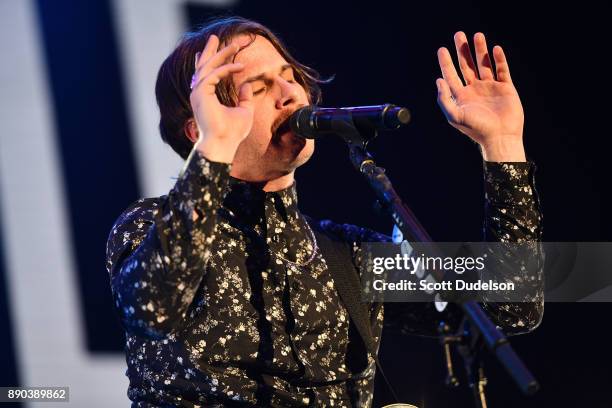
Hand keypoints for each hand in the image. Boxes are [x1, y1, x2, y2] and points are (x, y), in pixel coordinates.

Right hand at [190, 35, 253, 162]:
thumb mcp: (244, 111)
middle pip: (203, 67)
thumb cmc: (232, 132)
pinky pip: (214, 74)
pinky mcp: (201, 93)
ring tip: (232, 44)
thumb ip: (245, 97)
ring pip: (207, 67)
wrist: (223, 144)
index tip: (234, 58)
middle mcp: (199, 94)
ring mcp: (198, 93)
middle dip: (211, 51)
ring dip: (220, 54)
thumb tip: (246, 84)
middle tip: (215, 37)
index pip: (208, 75)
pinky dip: (226, 68)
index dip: (218, 63)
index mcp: (206, 97)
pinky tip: (239, 66)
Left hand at [436, 32, 525, 161]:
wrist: (500, 137)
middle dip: (462, 50)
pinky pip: (502, 70)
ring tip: (477, 35)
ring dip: (480, 50)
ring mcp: (490, 88)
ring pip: (484, 64)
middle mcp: (474, 90)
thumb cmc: (476, 129)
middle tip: (458, 35)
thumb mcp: (455, 115)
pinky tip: (495, 49)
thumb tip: (438, 80)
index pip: (451, 75)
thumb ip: (444, 99)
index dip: (445, 62)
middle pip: (466, 66)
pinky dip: (499, 59)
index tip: (442, 49)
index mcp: (461, 96)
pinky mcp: (505, 88)